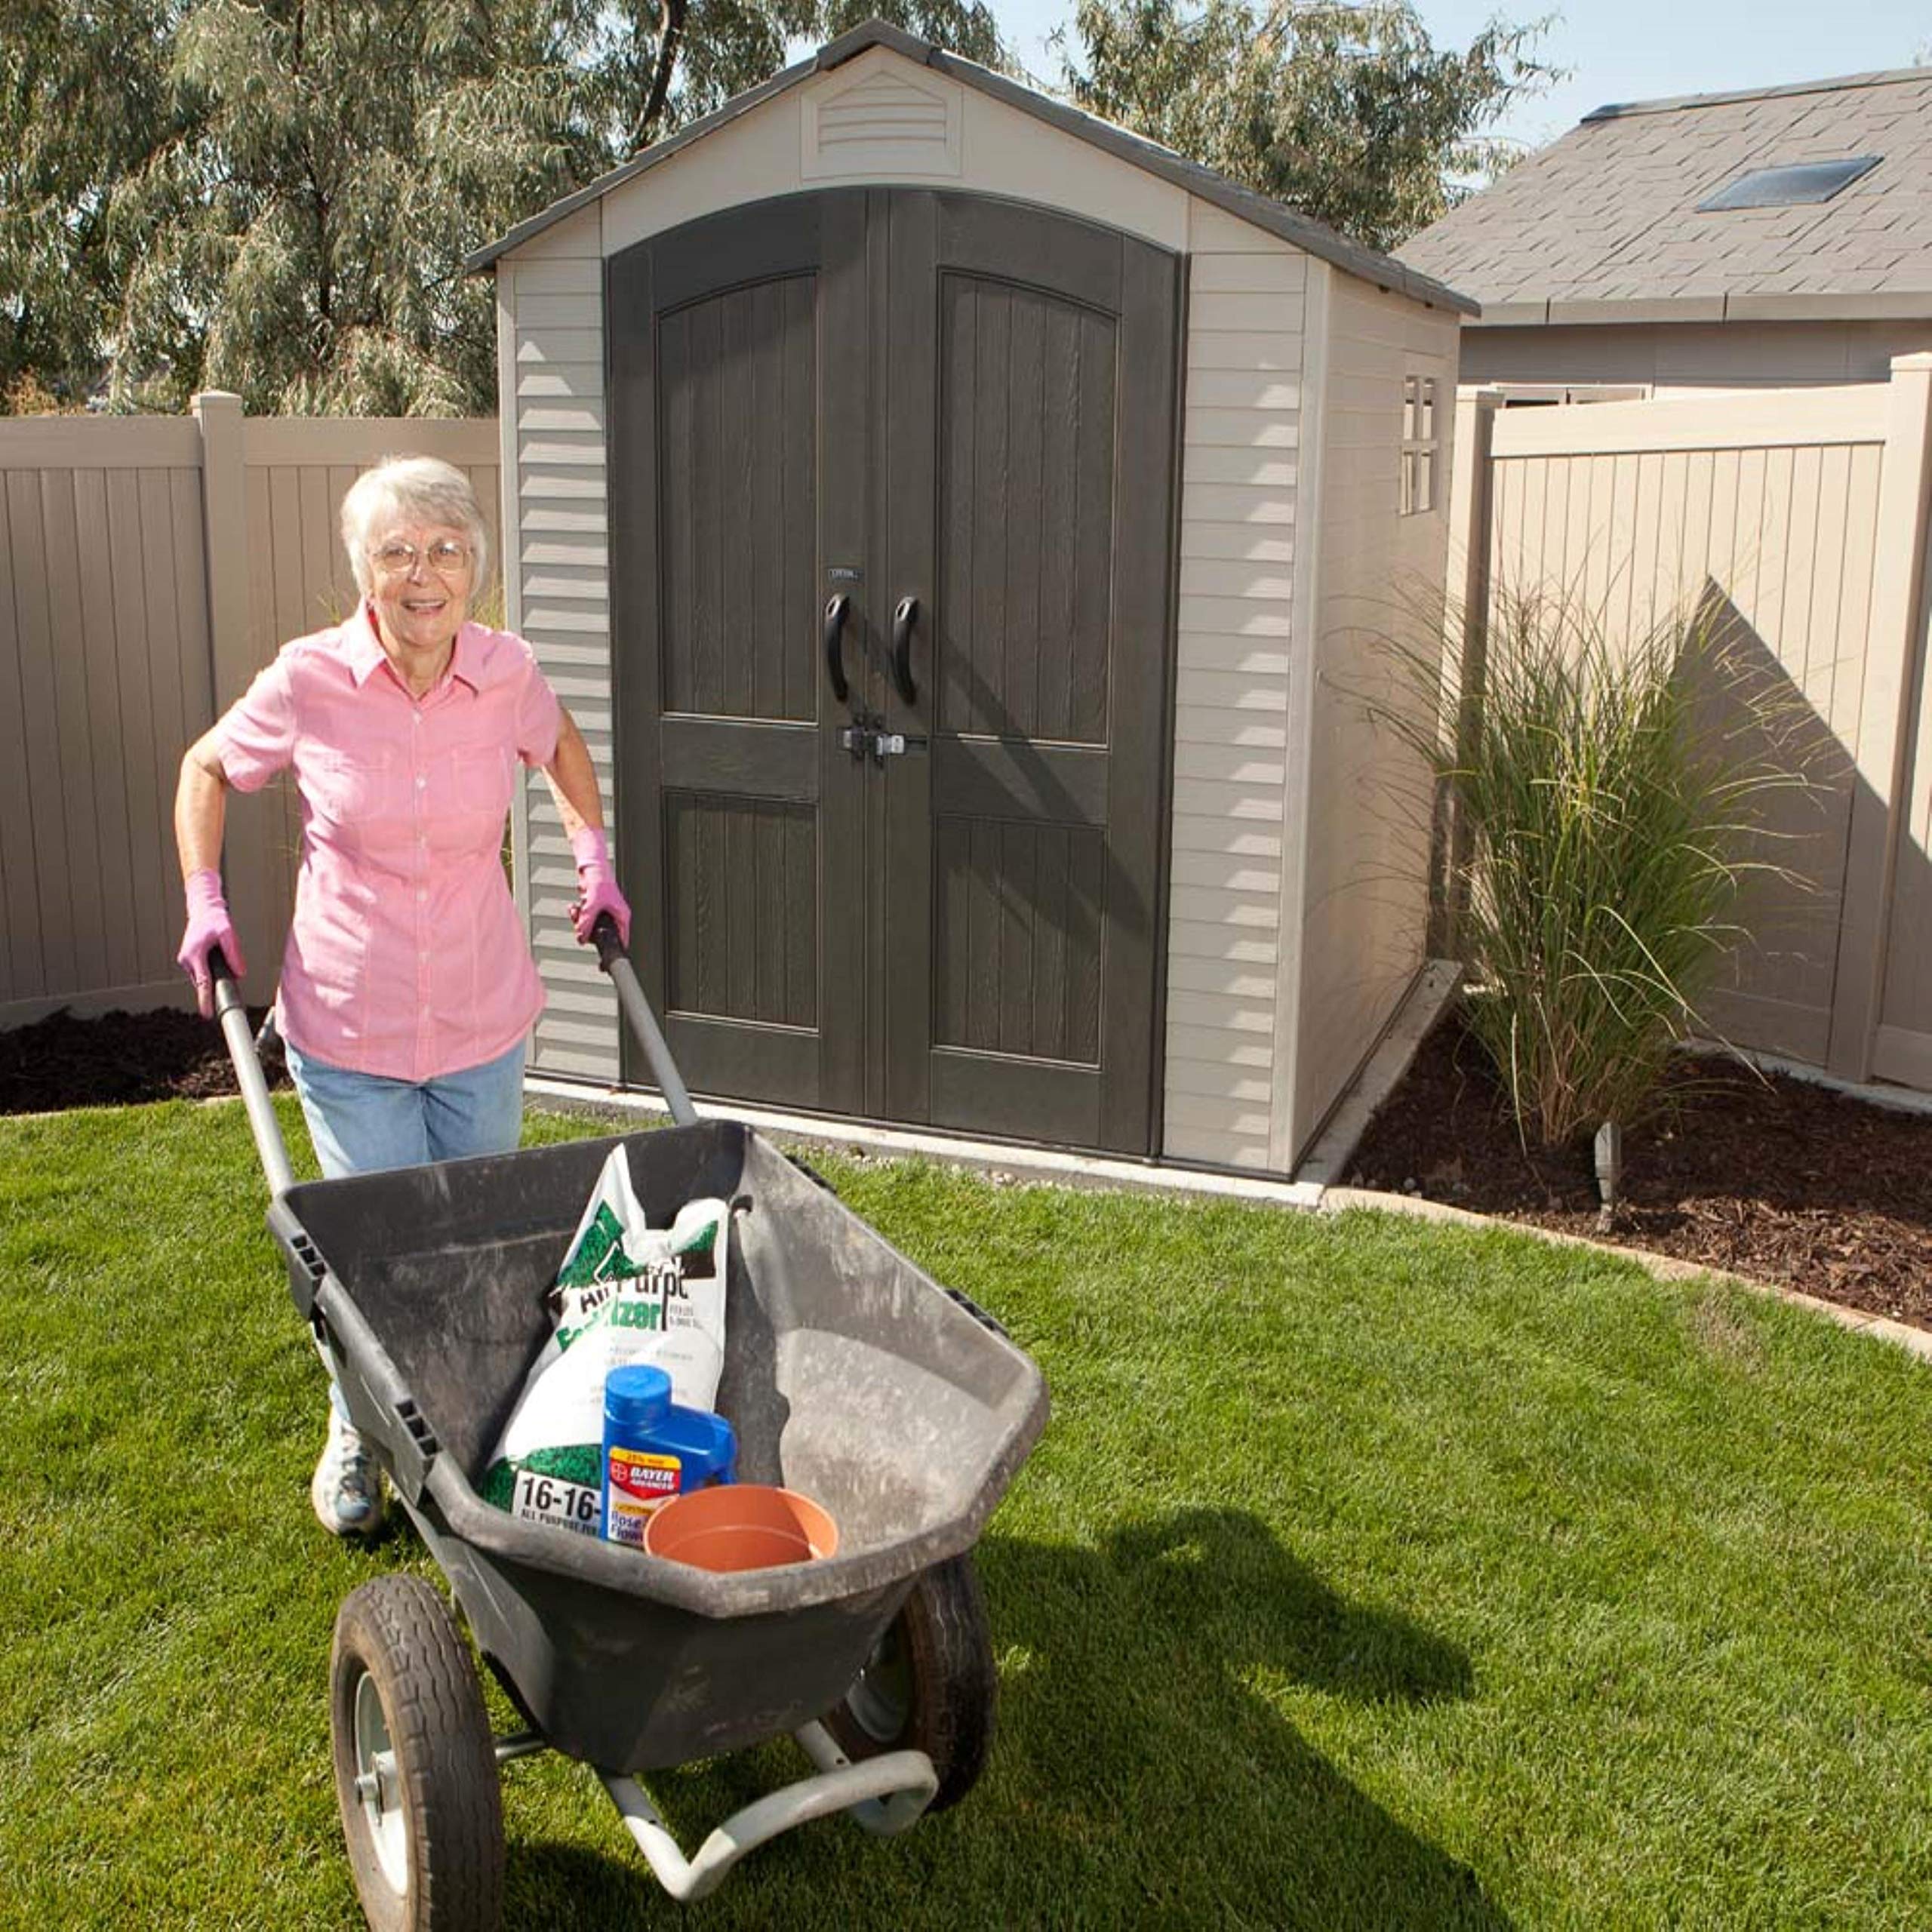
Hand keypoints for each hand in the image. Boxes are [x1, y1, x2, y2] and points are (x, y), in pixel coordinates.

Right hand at [176, 869, 245, 1017]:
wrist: (203, 910)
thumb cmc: (215, 920)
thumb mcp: (229, 934)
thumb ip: (234, 954)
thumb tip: (240, 974)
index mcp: (195, 955)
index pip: (202, 983)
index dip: (206, 1000)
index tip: (207, 1015)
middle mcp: (187, 960)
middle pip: (206, 981)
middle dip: (218, 979)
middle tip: (226, 962)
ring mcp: (185, 961)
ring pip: (204, 977)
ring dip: (214, 972)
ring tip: (218, 952)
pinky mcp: (188, 961)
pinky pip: (202, 972)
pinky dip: (210, 969)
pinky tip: (215, 956)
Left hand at [569, 826, 631, 946]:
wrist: (591, 867)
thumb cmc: (599, 882)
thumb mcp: (591, 906)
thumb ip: (585, 924)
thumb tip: (580, 938)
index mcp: (622, 917)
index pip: (621, 940)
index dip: (611, 950)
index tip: (603, 962)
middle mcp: (614, 916)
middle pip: (601, 935)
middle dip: (588, 931)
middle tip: (581, 926)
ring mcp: (603, 913)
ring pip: (590, 927)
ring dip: (580, 922)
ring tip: (577, 911)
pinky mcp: (594, 909)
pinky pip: (585, 918)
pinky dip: (578, 914)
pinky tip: (575, 907)